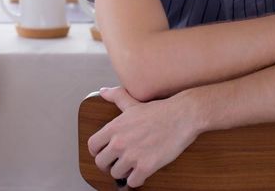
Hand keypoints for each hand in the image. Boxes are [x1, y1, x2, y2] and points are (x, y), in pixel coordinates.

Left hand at [86, 87, 205, 187]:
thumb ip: (116, 97)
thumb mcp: (133, 102)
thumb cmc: (160, 110)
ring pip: (116, 174)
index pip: (92, 146)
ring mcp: (132, 155)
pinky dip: (137, 180)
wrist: (182, 116)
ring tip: (132, 167)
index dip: (97, 152)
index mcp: (114, 127)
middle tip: (118, 163)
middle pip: (101, 163)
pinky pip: (132, 182)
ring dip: (124, 172)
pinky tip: (142, 173)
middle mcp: (119, 142)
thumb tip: (103, 92)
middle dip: (109, 164)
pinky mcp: (146, 167)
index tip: (106, 153)